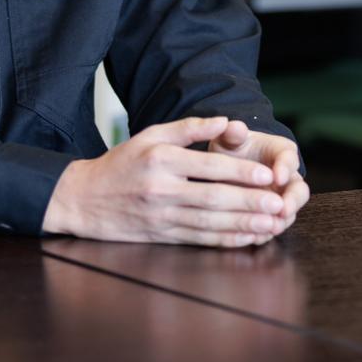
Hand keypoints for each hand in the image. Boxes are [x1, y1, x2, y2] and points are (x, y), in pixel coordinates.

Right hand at [42, 116, 291, 245]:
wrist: (83, 198)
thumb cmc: (121, 163)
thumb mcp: (150, 134)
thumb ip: (189, 127)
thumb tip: (226, 121)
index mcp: (161, 160)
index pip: (209, 167)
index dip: (241, 172)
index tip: (268, 175)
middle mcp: (161, 189)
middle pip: (213, 198)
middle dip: (249, 202)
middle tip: (279, 203)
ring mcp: (161, 216)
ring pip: (209, 223)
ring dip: (243, 225)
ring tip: (270, 224)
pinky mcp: (161, 236)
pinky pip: (199, 239)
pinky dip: (224, 240)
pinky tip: (246, 238)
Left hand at [208, 120, 309, 234]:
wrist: (230, 164)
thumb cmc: (234, 147)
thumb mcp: (230, 138)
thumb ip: (233, 132)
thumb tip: (233, 126)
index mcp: (282, 152)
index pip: (289, 158)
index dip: (284, 167)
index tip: (276, 176)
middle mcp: (287, 177)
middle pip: (299, 190)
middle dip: (292, 201)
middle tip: (283, 209)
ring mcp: (281, 199)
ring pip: (289, 213)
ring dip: (281, 221)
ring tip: (271, 228)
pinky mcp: (271, 216)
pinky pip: (273, 227)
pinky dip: (266, 233)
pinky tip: (255, 237)